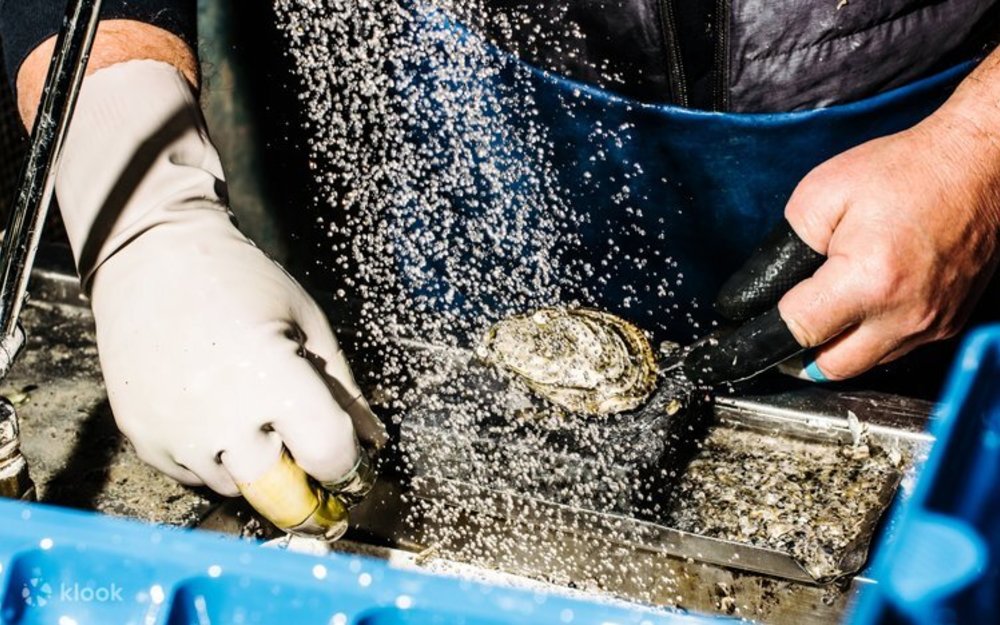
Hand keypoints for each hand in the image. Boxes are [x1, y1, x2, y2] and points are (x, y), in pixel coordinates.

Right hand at [54, 60, 384, 534]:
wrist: (150, 253)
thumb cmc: (241, 276)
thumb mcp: (308, 320)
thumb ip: (343, 386)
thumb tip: (376, 440)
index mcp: (267, 370)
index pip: (332, 455)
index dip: (352, 458)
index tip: (352, 447)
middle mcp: (217, 409)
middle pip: (282, 494)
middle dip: (309, 485)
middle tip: (319, 459)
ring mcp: (174, 430)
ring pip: (239, 489)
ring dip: (263, 466)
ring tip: (264, 415)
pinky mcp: (146, 438)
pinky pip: (198, 474)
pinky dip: (220, 457)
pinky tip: (225, 411)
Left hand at [777, 107, 999, 380]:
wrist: (978, 166)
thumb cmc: (904, 172)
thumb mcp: (820, 196)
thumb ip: (781, 251)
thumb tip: (757, 295)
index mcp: (868, 281)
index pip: (797, 332)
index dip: (763, 331)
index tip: (746, 330)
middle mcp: (903, 315)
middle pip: (829, 367)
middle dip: (797, 352)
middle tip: (781, 327)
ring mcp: (931, 325)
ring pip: (864, 363)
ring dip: (835, 347)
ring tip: (822, 312)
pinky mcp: (948, 324)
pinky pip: (894, 350)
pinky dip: (869, 337)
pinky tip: (860, 307)